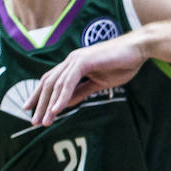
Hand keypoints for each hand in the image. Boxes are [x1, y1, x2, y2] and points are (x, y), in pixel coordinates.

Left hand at [25, 35, 146, 125]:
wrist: (138, 49)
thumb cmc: (122, 64)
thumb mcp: (99, 83)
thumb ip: (81, 91)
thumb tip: (65, 103)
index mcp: (74, 65)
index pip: (51, 81)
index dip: (40, 95)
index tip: (32, 110)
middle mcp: (71, 61)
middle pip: (49, 83)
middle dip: (40, 103)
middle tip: (35, 121)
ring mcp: (76, 59)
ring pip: (56, 85)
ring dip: (49, 105)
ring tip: (44, 121)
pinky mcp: (83, 61)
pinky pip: (69, 82)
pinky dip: (62, 97)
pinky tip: (57, 110)